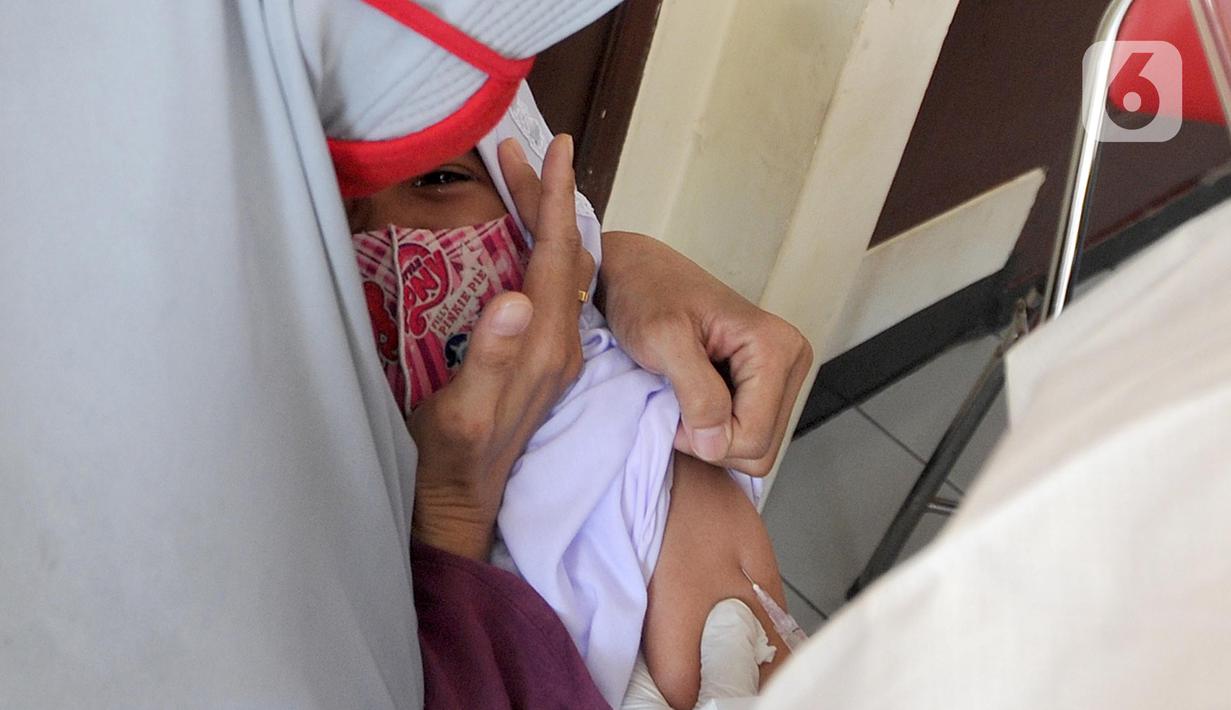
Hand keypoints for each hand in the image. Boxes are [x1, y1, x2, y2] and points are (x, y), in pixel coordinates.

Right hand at [410, 135, 594, 558]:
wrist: (460, 508)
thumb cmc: (449, 463)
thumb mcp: (463, 414)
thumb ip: (492, 359)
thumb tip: (515, 296)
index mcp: (545, 346)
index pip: (558, 257)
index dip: (556, 199)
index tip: (556, 146)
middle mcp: (560, 345)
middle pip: (565, 256)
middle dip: (552, 199)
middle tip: (539, 148)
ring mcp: (552, 354)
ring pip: (560, 272)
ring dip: (548, 223)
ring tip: (532, 182)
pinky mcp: (540, 363)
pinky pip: (549, 291)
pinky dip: (539, 253)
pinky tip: (527, 246)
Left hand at [598, 232, 811, 476]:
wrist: (639, 273)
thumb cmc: (646, 295)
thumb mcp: (663, 340)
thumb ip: (697, 393)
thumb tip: (718, 444)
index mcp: (777, 348)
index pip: (754, 439)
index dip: (705, 438)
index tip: (670, 404)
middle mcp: (791, 360)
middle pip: (760, 450)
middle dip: (711, 440)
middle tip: (675, 403)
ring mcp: (782, 374)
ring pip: (755, 447)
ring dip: (712, 435)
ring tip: (683, 397)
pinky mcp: (767, 384)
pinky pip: (748, 433)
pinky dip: (716, 427)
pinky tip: (694, 396)